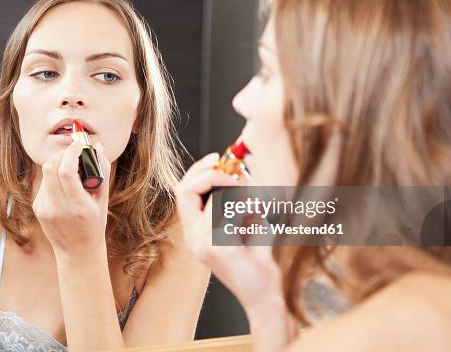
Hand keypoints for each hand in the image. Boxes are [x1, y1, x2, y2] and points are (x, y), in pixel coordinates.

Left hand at [32, 140, 110, 259]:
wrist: (77, 252)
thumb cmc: (94, 225)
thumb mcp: (103, 200)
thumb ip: (102, 172)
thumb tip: (98, 148)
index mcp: (77, 206)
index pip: (66, 171)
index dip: (72, 153)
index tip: (80, 145)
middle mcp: (57, 207)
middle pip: (50, 167)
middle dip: (62, 154)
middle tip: (74, 152)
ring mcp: (44, 209)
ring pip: (45, 173)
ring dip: (58, 164)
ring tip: (72, 167)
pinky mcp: (38, 208)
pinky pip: (44, 183)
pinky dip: (54, 177)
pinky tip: (64, 183)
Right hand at [175, 154, 294, 348]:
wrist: (267, 290)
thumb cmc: (258, 254)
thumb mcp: (246, 218)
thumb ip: (238, 195)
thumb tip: (240, 167)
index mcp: (195, 229)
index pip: (183, 190)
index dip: (198, 170)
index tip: (218, 159)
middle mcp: (193, 237)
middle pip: (184, 190)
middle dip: (209, 174)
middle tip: (234, 172)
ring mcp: (201, 244)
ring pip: (212, 199)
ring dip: (239, 193)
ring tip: (259, 203)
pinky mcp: (215, 248)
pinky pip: (227, 212)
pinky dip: (247, 207)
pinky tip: (259, 217)